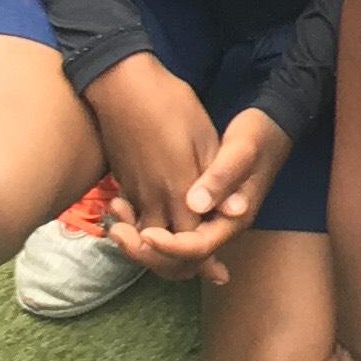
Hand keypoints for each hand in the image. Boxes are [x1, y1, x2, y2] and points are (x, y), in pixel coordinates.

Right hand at [84, 56, 232, 275]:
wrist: (122, 86)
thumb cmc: (171, 106)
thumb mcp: (204, 138)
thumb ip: (218, 180)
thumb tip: (239, 212)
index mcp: (179, 192)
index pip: (193, 245)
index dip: (206, 262)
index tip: (218, 274)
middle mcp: (153, 201)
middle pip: (163, 252)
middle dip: (178, 265)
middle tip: (198, 267)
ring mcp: (134, 193)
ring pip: (143, 238)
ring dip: (157, 249)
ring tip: (176, 251)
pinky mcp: (122, 183)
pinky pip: (133, 219)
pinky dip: (142, 229)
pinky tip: (155, 224)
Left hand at [108, 102, 290, 286]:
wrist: (267, 128)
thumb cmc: (257, 136)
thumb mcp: (243, 150)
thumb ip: (222, 176)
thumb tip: (195, 205)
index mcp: (231, 220)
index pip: (198, 250)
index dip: (170, 247)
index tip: (146, 233)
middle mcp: (216, 228)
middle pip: (178, 262)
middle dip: (145, 252)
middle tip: (117, 231)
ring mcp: (204, 222)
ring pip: (166, 251)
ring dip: (136, 240)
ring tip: (114, 210)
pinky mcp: (192, 210)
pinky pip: (164, 232)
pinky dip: (139, 224)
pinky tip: (119, 202)